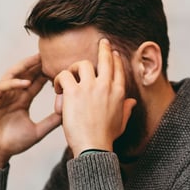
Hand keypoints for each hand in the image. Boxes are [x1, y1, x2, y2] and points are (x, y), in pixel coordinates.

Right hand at [0, 54, 61, 170]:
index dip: (45, 73)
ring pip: (12, 76)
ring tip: (37, 60)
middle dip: (36, 64)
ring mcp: (0, 96)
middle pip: (24, 74)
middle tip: (50, 54)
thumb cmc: (13, 144)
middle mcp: (11, 95)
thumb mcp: (38, 131)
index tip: (58, 65)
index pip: (35, 82)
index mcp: (22, 100)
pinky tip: (25, 83)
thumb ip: (51, 121)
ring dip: (24, 67)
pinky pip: (2, 87)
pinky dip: (13, 83)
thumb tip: (68, 114)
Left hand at [53, 39, 136, 156]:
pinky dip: (58, 80)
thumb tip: (132, 102)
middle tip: (101, 42)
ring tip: (67, 78)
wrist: (94, 147)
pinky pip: (64, 76)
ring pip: (82, 64)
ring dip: (73, 69)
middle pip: (105, 59)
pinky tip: (58, 89)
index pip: (118, 69)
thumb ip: (126, 110)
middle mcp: (106, 86)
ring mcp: (90, 87)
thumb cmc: (106, 138)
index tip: (112, 53)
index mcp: (119, 93)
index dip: (115, 58)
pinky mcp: (74, 92)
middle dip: (103, 48)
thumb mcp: (121, 123)